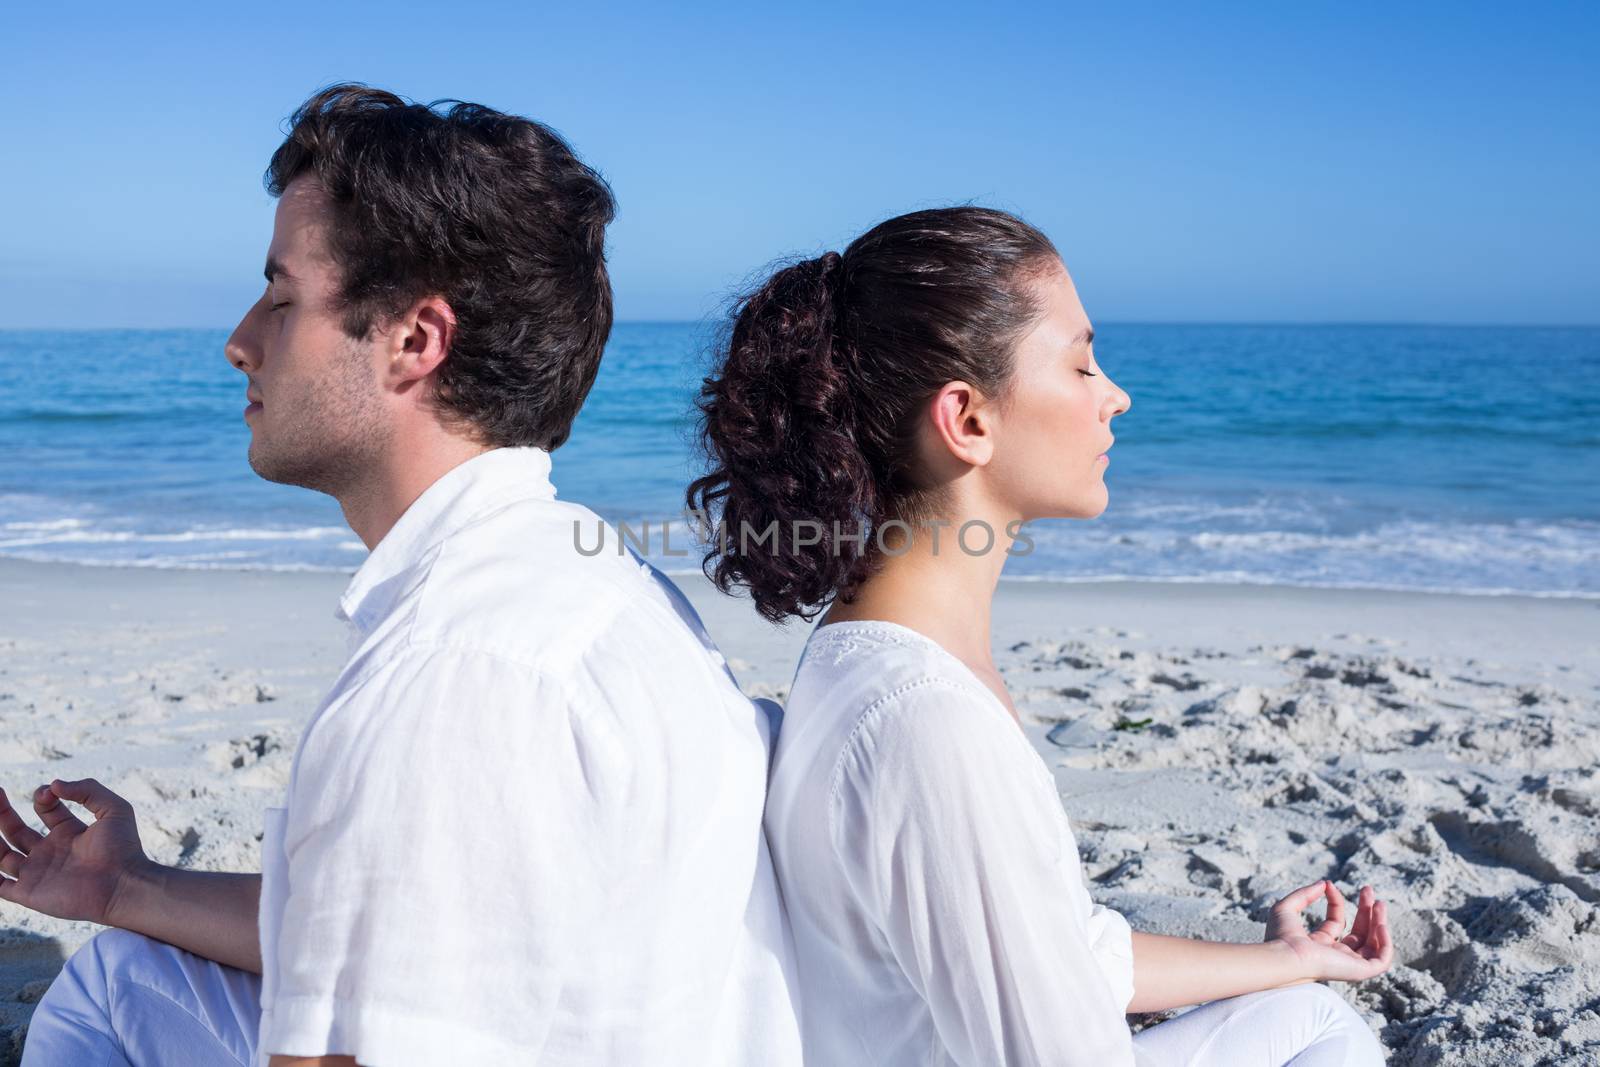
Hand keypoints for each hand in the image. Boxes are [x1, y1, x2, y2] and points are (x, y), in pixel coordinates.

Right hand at [0, 778, 154, 925]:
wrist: (123, 885)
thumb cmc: (123, 848)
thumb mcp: (113, 808)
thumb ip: (87, 790)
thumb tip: (54, 785)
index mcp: (70, 832)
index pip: (47, 809)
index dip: (43, 795)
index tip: (50, 792)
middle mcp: (51, 852)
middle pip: (16, 830)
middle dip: (3, 812)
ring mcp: (38, 873)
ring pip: (2, 855)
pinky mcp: (29, 893)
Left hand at [1264, 879, 1392, 982]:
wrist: (1286, 956)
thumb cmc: (1282, 936)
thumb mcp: (1287, 907)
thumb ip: (1304, 894)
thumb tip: (1324, 883)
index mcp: (1319, 944)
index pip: (1336, 921)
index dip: (1336, 901)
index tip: (1329, 885)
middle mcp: (1335, 955)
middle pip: (1359, 932)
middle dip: (1366, 911)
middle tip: (1368, 889)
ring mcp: (1348, 964)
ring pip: (1372, 945)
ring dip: (1378, 923)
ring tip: (1379, 903)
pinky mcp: (1359, 971)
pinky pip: (1381, 961)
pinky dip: (1386, 944)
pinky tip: (1380, 925)